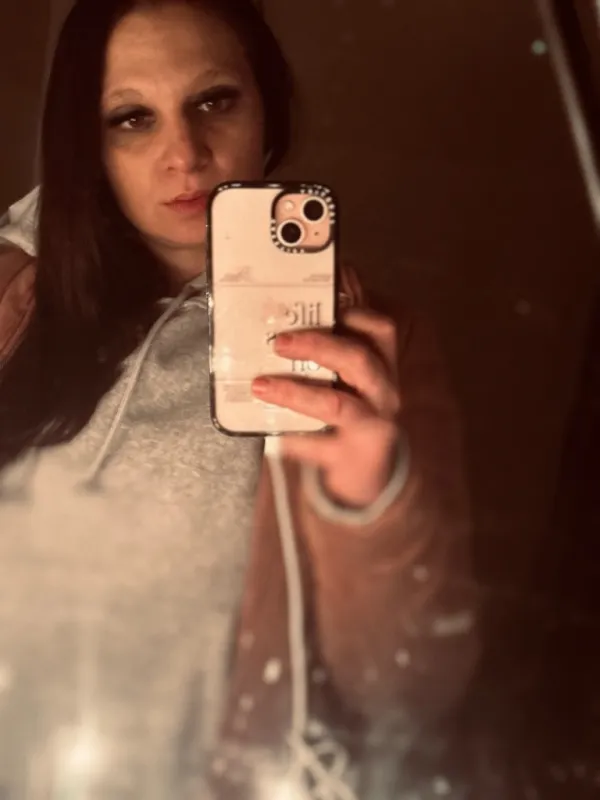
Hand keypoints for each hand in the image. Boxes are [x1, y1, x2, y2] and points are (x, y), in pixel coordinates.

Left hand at [252, 309, 401, 507]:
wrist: (367, 469)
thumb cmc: (350, 407)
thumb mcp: (348, 371)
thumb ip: (333, 338)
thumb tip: (307, 297)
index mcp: (383, 362)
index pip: (379, 327)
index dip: (351, 308)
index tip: (315, 294)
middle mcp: (384, 390)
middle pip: (360, 359)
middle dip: (317, 345)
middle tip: (278, 342)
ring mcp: (372, 425)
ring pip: (338, 405)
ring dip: (295, 394)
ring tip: (261, 386)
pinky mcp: (354, 457)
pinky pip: (320, 447)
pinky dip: (295, 441)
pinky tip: (274, 438)